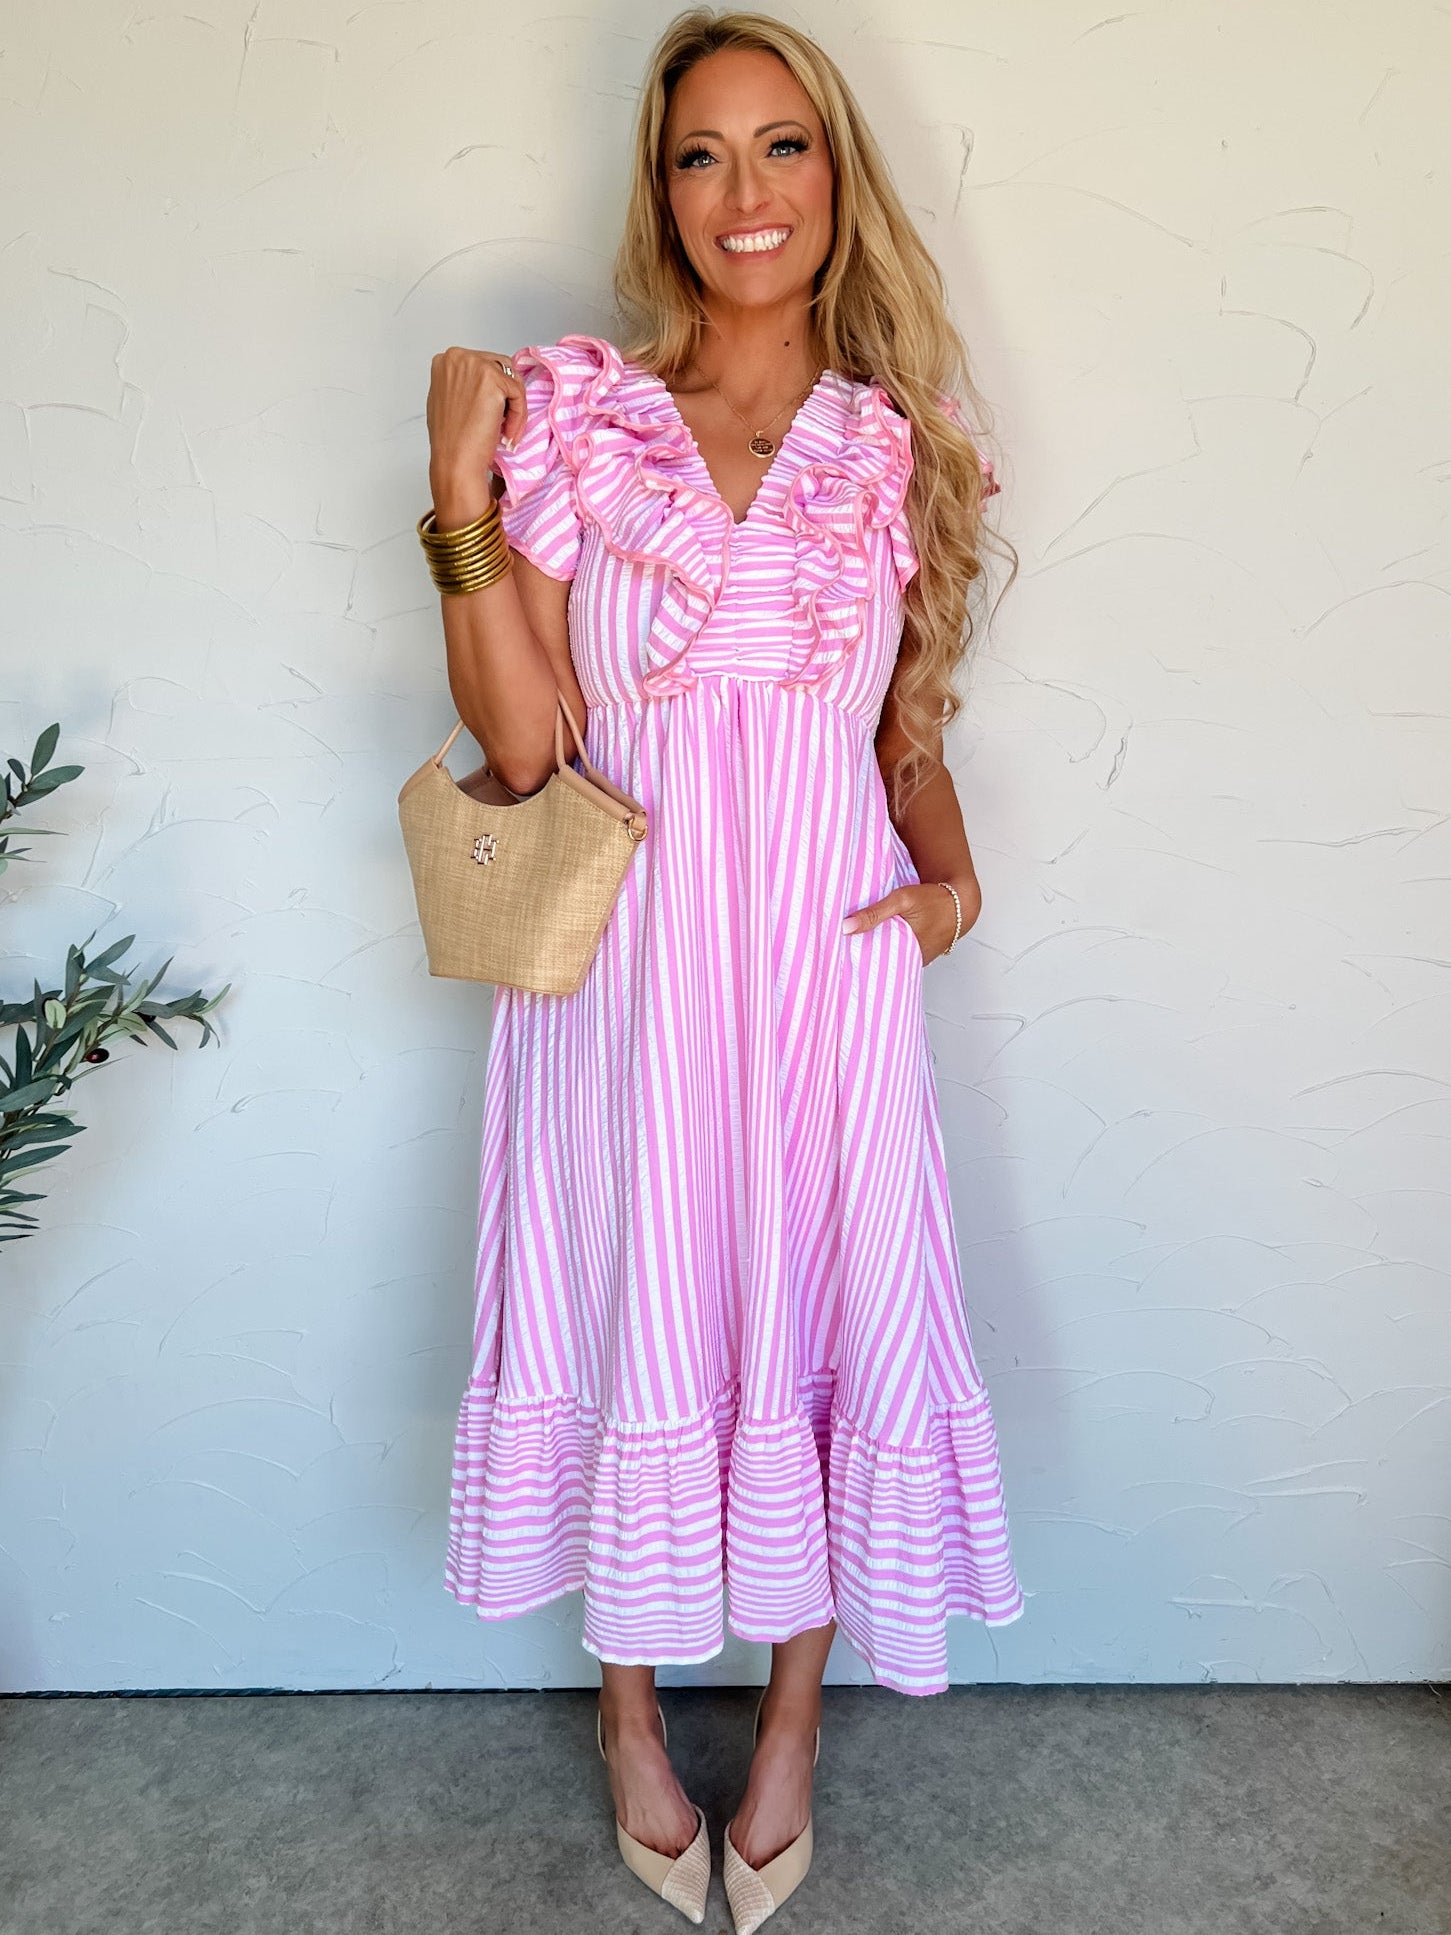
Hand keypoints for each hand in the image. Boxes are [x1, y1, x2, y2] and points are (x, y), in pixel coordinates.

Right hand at [426, 346, 526, 506]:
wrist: (455, 461)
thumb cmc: (452, 440)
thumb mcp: (448, 401)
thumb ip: (462, 385)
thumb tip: (481, 384)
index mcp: (445, 361)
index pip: (482, 364)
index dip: (493, 391)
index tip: (492, 414)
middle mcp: (458, 357)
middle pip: (500, 366)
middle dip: (506, 396)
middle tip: (502, 424)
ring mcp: (475, 365)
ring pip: (512, 379)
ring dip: (514, 406)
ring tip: (505, 431)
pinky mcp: (493, 379)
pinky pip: (518, 394)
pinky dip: (519, 416)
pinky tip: (508, 434)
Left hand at [842, 879, 977, 965]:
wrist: (961, 900)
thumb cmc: (933, 898)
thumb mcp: (901, 900)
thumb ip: (874, 913)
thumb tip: (845, 928)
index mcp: (908, 951)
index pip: (875, 963)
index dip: (857, 960)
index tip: (839, 957)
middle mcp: (914, 959)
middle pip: (882, 963)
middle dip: (865, 957)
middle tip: (842, 954)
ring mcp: (919, 958)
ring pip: (892, 958)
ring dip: (879, 951)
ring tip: (855, 947)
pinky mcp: (921, 953)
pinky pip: (901, 954)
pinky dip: (891, 947)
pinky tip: (878, 940)